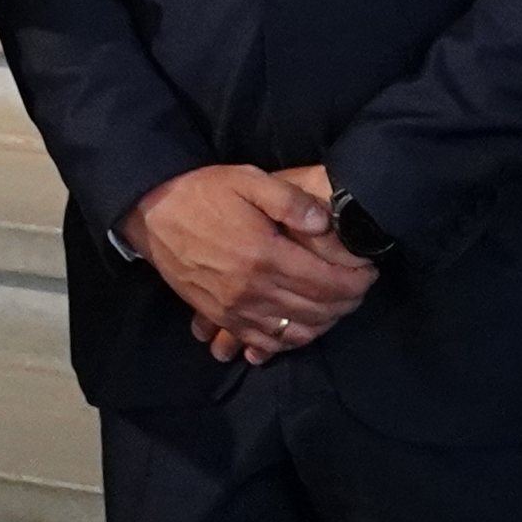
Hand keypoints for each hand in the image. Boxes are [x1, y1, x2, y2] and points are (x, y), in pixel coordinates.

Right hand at [192, 164, 377, 362]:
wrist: (152, 213)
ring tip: (337, 306)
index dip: (356, 282)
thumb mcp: (248, 180)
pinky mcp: (220, 316)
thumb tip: (325, 223)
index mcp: (264, 255)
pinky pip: (263, 342)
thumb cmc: (203, 193)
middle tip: (360, 288)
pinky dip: (289, 340)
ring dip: (323, 323)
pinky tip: (301, 327)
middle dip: (346, 302)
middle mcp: (252, 289)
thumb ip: (290, 200)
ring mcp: (235, 308)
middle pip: (316, 310)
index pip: (327, 282)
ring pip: (294, 331)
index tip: (369, 272)